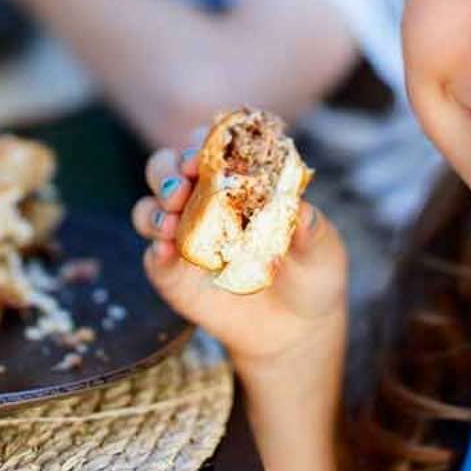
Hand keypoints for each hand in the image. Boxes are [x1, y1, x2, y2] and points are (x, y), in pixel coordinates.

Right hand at [131, 133, 347, 376]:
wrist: (297, 328)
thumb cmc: (311, 272)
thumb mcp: (321, 249)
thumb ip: (310, 227)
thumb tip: (298, 207)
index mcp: (237, 179)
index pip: (211, 145)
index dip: (203, 142)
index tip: (204, 153)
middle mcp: (203, 200)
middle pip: (167, 168)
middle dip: (167, 170)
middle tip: (182, 186)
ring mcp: (183, 236)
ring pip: (149, 208)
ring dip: (154, 209)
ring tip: (171, 221)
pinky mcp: (173, 274)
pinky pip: (153, 257)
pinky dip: (155, 251)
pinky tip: (166, 250)